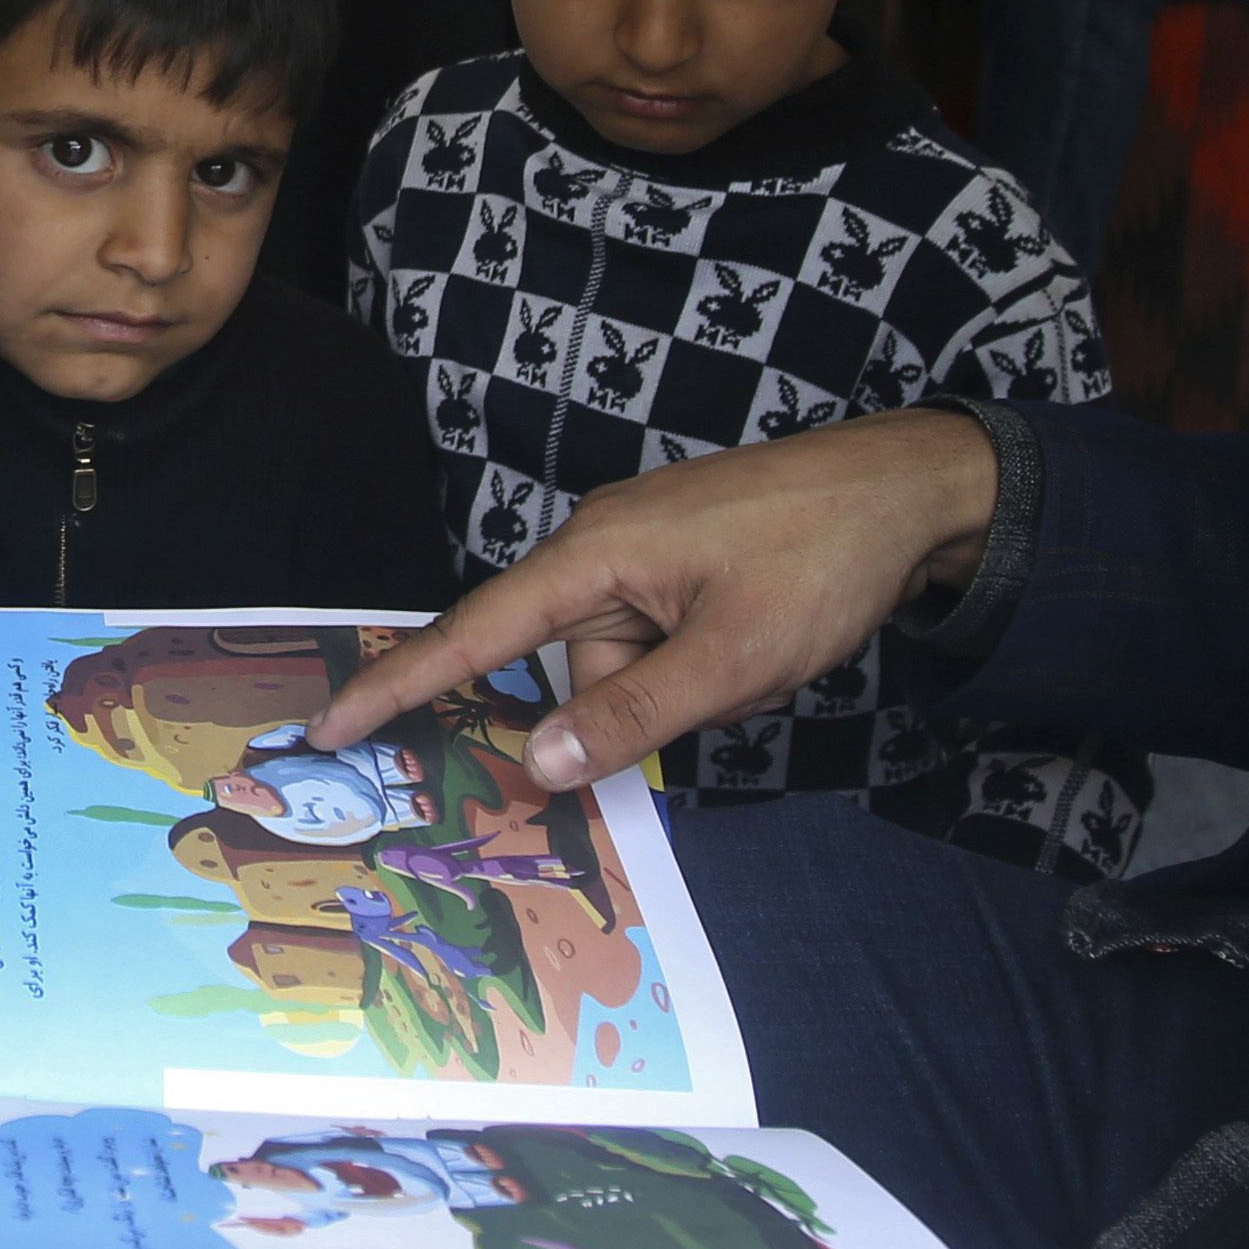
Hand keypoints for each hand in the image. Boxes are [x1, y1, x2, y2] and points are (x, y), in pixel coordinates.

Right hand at [305, 409, 1005, 787]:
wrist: (914, 486)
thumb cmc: (821, 559)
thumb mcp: (735, 656)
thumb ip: (634, 715)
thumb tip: (539, 762)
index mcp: (594, 556)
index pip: (475, 632)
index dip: (402, 683)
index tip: (333, 725)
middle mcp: (601, 546)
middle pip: (578, 668)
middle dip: (648, 701)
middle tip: (737, 678)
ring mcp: (643, 552)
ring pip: (631, 664)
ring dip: (694, 685)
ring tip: (770, 650)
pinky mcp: (679, 562)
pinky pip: (664, 641)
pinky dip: (708, 664)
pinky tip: (767, 639)